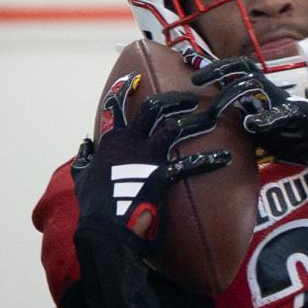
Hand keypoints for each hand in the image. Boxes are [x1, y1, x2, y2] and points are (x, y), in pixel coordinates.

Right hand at [71, 71, 231, 240]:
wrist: (104, 228)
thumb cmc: (94, 205)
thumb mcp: (82, 178)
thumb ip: (85, 158)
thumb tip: (86, 144)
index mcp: (112, 141)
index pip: (114, 107)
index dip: (124, 90)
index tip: (134, 78)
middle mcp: (130, 142)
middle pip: (153, 108)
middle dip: (173, 99)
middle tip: (190, 98)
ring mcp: (147, 157)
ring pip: (174, 128)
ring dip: (196, 121)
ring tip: (212, 117)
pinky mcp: (161, 175)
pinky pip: (190, 164)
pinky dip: (209, 160)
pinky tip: (225, 158)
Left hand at [193, 57, 307, 181]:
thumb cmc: (294, 135)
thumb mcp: (261, 130)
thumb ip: (243, 124)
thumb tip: (215, 123)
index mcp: (260, 94)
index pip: (235, 72)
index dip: (214, 67)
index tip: (192, 68)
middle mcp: (268, 92)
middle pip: (239, 70)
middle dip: (215, 71)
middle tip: (195, 79)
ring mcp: (280, 101)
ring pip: (250, 86)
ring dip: (229, 96)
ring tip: (214, 112)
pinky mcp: (294, 114)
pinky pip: (276, 113)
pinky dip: (262, 119)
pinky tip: (250, 124)